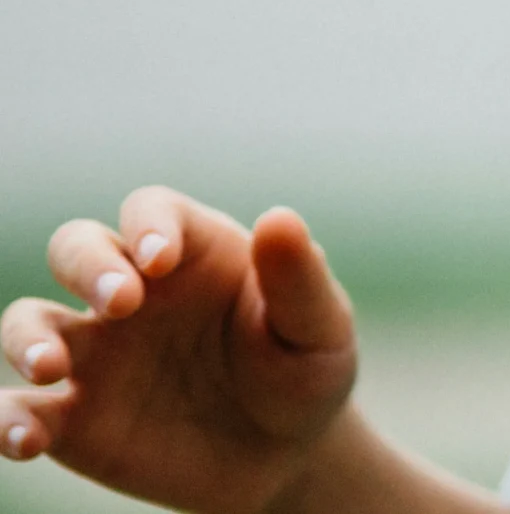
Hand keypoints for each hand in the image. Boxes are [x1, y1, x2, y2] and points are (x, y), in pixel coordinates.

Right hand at [1, 188, 358, 513]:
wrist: (286, 455)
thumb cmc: (305, 372)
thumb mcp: (319, 327)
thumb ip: (298, 277)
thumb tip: (278, 217)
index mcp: (193, 253)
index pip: (152, 212)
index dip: (149, 226)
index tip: (160, 260)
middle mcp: (133, 293)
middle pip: (78, 248)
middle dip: (87, 266)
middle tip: (121, 305)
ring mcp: (95, 353)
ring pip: (29, 321)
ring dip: (26, 337)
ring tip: (50, 367)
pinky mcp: (72, 419)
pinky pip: (17, 410)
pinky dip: (5, 420)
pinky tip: (26, 440)